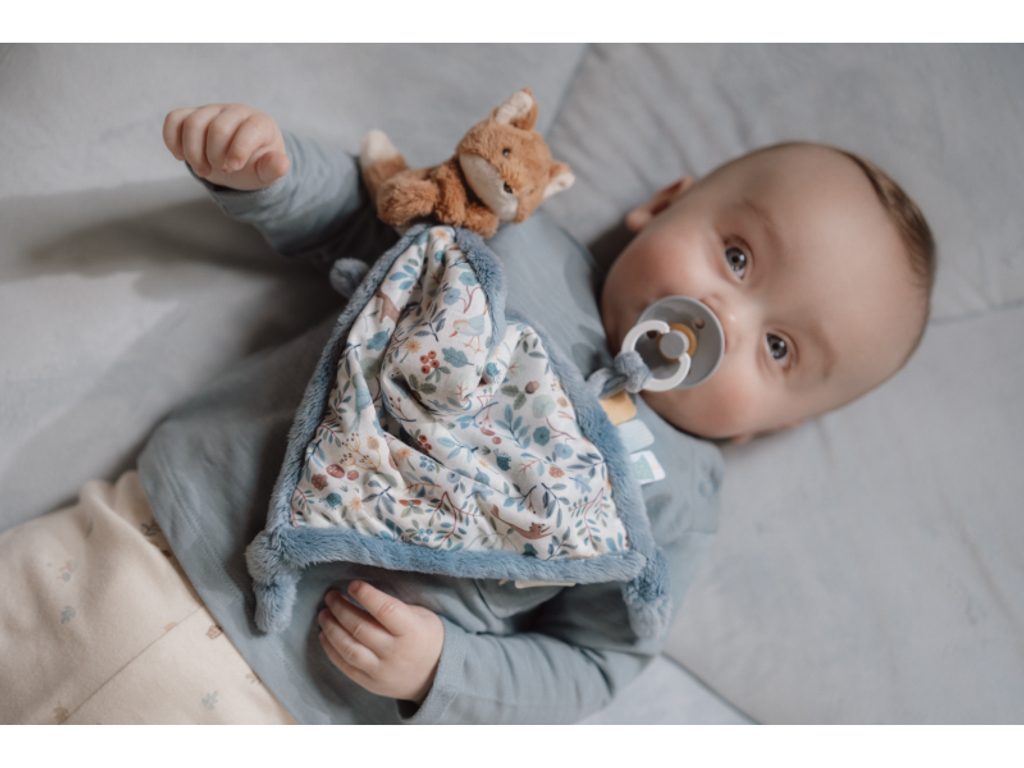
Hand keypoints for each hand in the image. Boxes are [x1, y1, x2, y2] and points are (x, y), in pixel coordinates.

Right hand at [162, 103, 289, 190]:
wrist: (240, 162)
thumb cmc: (255, 165)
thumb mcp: (267, 172)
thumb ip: (274, 168)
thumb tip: (281, 164)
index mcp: (260, 123)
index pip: (248, 130)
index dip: (238, 151)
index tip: (233, 168)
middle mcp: (236, 111)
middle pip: (217, 128)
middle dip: (215, 155)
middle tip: (220, 171)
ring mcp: (212, 110)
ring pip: (193, 123)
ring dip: (193, 153)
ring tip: (203, 170)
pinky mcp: (191, 114)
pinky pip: (174, 119)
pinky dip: (172, 140)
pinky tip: (181, 157)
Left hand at [318, 580, 444, 704]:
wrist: (434, 676)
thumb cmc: (426, 637)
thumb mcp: (422, 616)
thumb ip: (396, 606)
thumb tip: (363, 592)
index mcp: (412, 631)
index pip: (385, 610)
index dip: (366, 595)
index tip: (352, 584)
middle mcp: (395, 652)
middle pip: (360, 628)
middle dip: (340, 609)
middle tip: (330, 596)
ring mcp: (381, 670)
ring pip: (349, 648)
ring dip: (331, 629)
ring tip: (323, 614)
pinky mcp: (370, 683)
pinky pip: (345, 666)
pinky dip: (331, 650)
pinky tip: (324, 635)